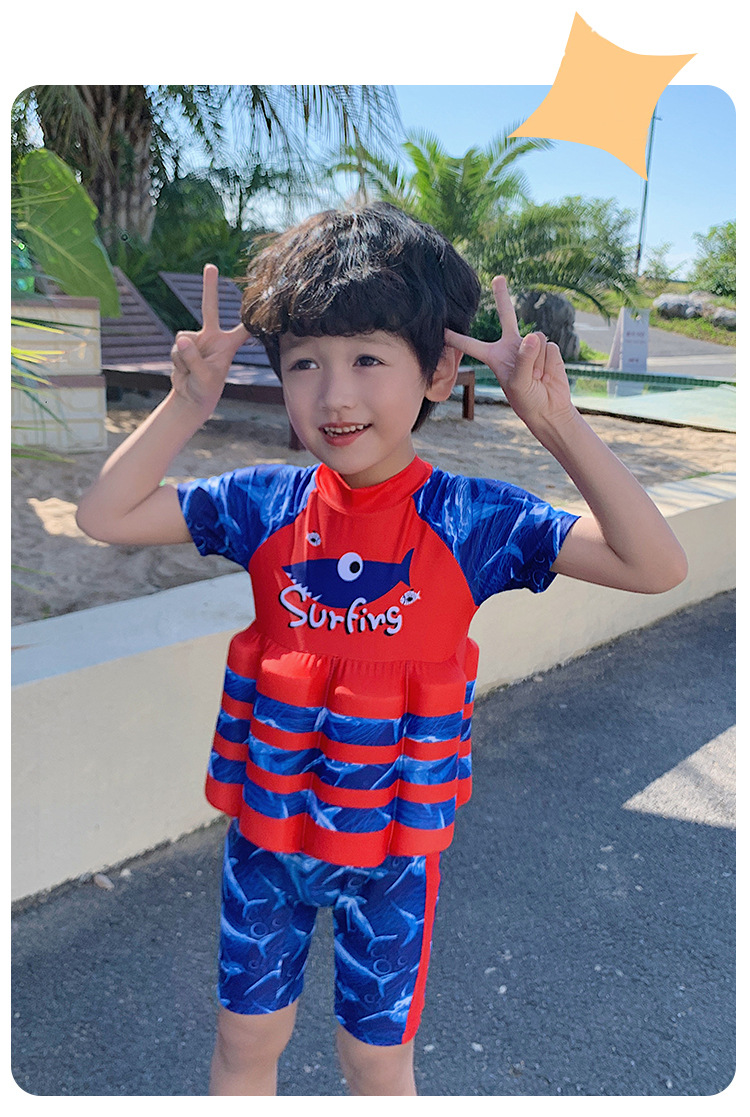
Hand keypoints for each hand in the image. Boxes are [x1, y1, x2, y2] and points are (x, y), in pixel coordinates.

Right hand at [170, 264, 249, 409]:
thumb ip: (193, 359)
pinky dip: (178, 360)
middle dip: (209, 286)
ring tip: (192, 372)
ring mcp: (198, 340)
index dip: (250, 318)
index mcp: (227, 346)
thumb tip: (183, 340)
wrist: (190, 396)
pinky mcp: (184, 344)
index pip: (242, 329)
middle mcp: (213, 338)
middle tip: (210, 265)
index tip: (262, 302)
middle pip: (209, 307)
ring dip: (184, 358)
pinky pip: (176, 347)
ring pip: (184, 338)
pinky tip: (184, 370)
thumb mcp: (203, 377)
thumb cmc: (205, 389)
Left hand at [445, 276, 575, 428]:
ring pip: (535, 339)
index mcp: (494, 357)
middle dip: (503, 296)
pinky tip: (547, 374)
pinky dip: (549, 363)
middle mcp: (511, 346)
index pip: (471, 345)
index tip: (441, 329)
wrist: (550, 408)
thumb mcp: (518, 384)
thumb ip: (523, 359)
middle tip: (498, 278)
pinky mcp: (547, 348)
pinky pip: (549, 348)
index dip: (457, 338)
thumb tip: (533, 335)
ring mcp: (530, 346)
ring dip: (537, 361)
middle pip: (507, 316)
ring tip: (537, 377)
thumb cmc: (527, 400)